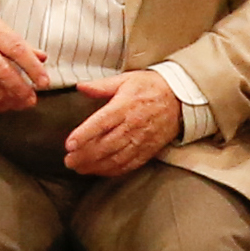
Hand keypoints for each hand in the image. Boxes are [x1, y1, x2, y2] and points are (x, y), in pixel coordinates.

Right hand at [0, 1, 48, 112]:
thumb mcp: (0, 27)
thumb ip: (21, 45)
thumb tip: (42, 58)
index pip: (18, 51)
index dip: (33, 69)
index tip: (44, 82)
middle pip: (4, 73)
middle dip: (20, 90)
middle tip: (31, 100)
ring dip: (7, 100)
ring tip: (20, 104)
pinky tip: (2, 105)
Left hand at [57, 68, 187, 177]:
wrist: (180, 99)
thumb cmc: (150, 87)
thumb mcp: (126, 79)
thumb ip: (101, 86)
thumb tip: (81, 87)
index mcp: (125, 106)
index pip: (101, 123)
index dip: (84, 135)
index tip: (69, 144)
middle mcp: (133, 125)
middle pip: (105, 145)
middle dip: (85, 155)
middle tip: (68, 160)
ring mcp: (141, 140)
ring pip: (115, 158)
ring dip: (95, 166)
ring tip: (79, 168)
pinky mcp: (148, 150)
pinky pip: (128, 165)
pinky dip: (112, 170)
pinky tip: (99, 171)